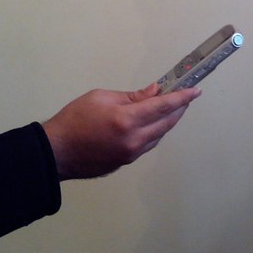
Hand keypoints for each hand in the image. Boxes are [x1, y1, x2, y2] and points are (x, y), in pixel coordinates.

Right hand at [42, 83, 201, 179]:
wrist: (55, 152)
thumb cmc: (74, 119)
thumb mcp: (101, 98)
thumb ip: (132, 96)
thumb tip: (155, 91)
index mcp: (127, 120)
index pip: (164, 106)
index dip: (182, 97)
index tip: (196, 90)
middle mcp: (134, 139)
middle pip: (167, 123)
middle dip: (179, 109)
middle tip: (186, 97)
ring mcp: (131, 154)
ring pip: (159, 135)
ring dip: (167, 121)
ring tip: (170, 108)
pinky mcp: (126, 162)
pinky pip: (148, 144)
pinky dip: (155, 132)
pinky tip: (152, 123)